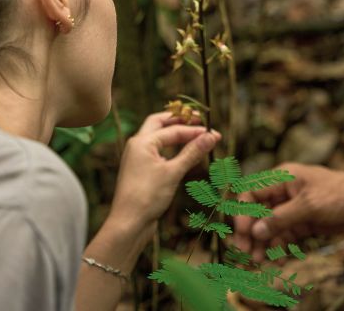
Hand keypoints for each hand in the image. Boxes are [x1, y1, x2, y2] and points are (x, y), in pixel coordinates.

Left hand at [107, 111, 220, 238]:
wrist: (129, 223)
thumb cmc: (147, 196)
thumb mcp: (173, 172)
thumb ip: (192, 152)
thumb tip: (212, 136)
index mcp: (142, 141)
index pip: (173, 129)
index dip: (195, 130)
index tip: (214, 133)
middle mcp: (137, 146)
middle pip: (160, 123)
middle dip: (179, 120)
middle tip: (199, 120)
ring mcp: (138, 158)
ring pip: (158, 138)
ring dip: (176, 134)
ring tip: (195, 134)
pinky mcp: (141, 171)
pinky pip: (158, 152)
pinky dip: (172, 149)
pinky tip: (184, 154)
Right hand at [233, 163, 343, 261]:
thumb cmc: (339, 193)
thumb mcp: (309, 205)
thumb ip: (282, 218)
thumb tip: (256, 232)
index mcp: (281, 179)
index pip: (252, 194)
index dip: (243, 212)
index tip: (243, 232)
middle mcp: (282, 194)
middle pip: (257, 214)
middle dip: (250, 233)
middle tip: (245, 253)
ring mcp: (291, 210)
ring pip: (269, 229)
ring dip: (263, 245)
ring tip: (259, 261)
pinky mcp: (301, 225)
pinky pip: (283, 238)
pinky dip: (279, 249)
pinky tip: (279, 261)